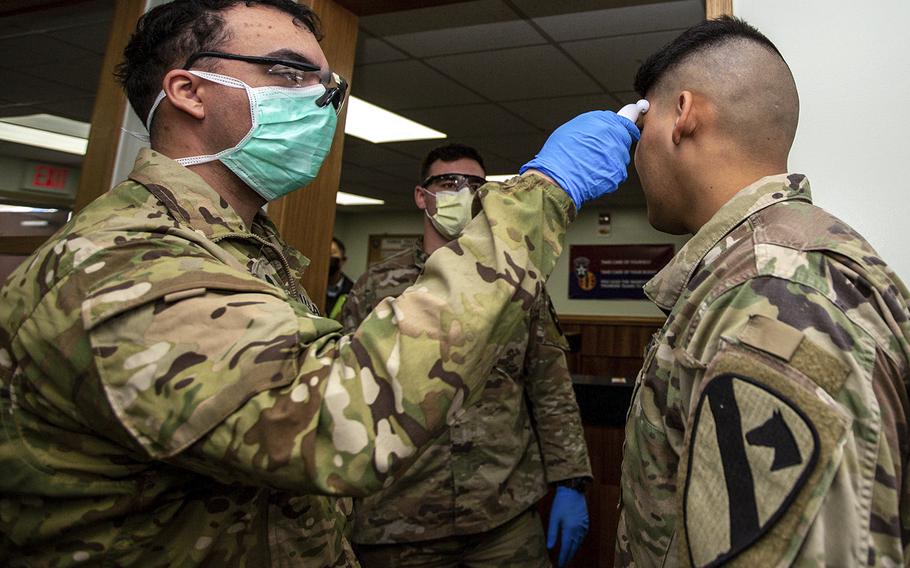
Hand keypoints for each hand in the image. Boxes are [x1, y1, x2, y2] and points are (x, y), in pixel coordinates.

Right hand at [520, 110, 639, 209]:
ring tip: (590, 163)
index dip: (625, 125)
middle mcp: (615, 137)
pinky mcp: (618, 174)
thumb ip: (593, 124)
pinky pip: (616, 171)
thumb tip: (602, 123)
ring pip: (620, 156)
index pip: (626, 121)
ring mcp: (618, 156)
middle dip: (614, 142)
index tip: (630, 126)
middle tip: (598, 150)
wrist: (557, 179)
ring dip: (610, 158)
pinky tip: (592, 173)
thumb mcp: (572, 127)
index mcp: (605, 122)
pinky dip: (607, 173)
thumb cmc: (559, 153)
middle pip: (624, 138)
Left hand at [547, 485, 588, 566]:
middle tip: (563, 563)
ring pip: (578, 543)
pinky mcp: (586, 523)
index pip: (566, 548)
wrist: (573, 491)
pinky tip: (573, 544)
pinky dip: (577, 543)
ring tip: (567, 556)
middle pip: (573, 548)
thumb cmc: (561, 503)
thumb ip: (551, 533)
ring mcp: (583, 527)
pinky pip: (582, 537)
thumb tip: (549, 547)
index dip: (563, 557)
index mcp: (569, 529)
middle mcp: (578, 530)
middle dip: (568, 556)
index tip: (559, 564)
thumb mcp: (553, 518)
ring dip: (573, 551)